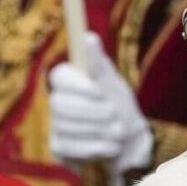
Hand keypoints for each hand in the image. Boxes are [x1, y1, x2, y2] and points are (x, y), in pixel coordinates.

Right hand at [48, 33, 152, 185]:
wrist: (130, 146)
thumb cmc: (121, 110)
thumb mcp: (114, 85)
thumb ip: (99, 65)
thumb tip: (88, 36)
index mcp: (72, 81)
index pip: (59, 76)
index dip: (78, 85)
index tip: (99, 92)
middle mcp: (58, 101)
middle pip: (59, 104)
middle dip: (93, 112)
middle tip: (115, 115)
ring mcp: (56, 126)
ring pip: (67, 127)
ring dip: (101, 130)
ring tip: (118, 131)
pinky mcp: (59, 148)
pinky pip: (72, 148)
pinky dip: (98, 147)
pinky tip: (111, 146)